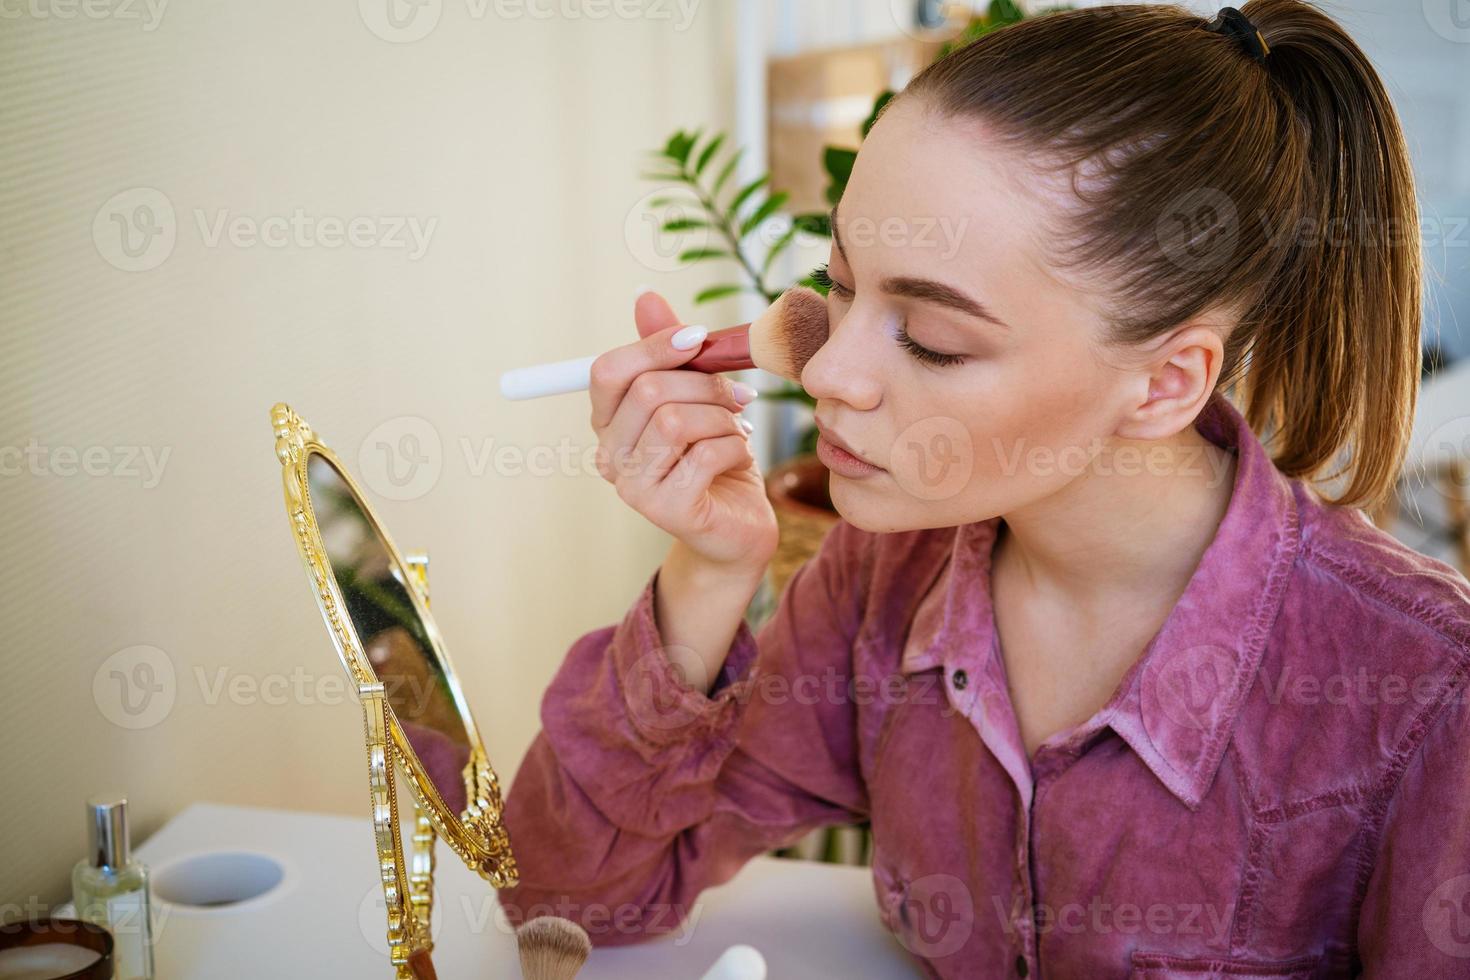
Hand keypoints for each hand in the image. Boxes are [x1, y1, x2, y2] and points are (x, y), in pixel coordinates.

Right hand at [588, 290, 777, 572]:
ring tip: (736, 430)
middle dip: (704, 383)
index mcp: (609, 423)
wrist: (738, 526)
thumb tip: (645, 297)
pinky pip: (705, 453)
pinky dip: (734, 446)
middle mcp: (609, 456)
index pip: (609, 370)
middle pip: (648, 391)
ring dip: (721, 417)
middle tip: (737, 395)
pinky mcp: (667, 509)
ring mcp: (633, 487)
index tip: (700, 338)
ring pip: (676, 420)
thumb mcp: (695, 396)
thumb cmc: (715, 458)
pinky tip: (739, 457)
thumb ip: (670, 352)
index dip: (655, 346)